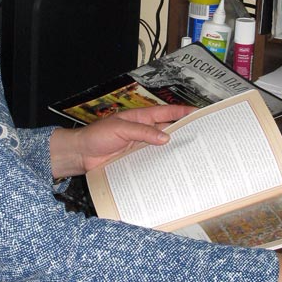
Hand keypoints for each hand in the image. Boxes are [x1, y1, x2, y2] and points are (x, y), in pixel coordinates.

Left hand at [49, 105, 195, 178]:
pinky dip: (162, 164)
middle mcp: (143, 132)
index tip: (199, 113)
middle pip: (168, 130)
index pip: (166, 113)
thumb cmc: (96, 136)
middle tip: (201, 137)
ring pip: (162, 147)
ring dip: (174, 150)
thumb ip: (142, 132)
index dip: (183, 112)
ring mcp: (140, 147)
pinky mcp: (136, 161)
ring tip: (192, 155)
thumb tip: (166, 137)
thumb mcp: (120, 129)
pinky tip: (172, 169)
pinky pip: (153, 161)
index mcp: (141, 118)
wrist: (80, 155)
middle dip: (184, 132)